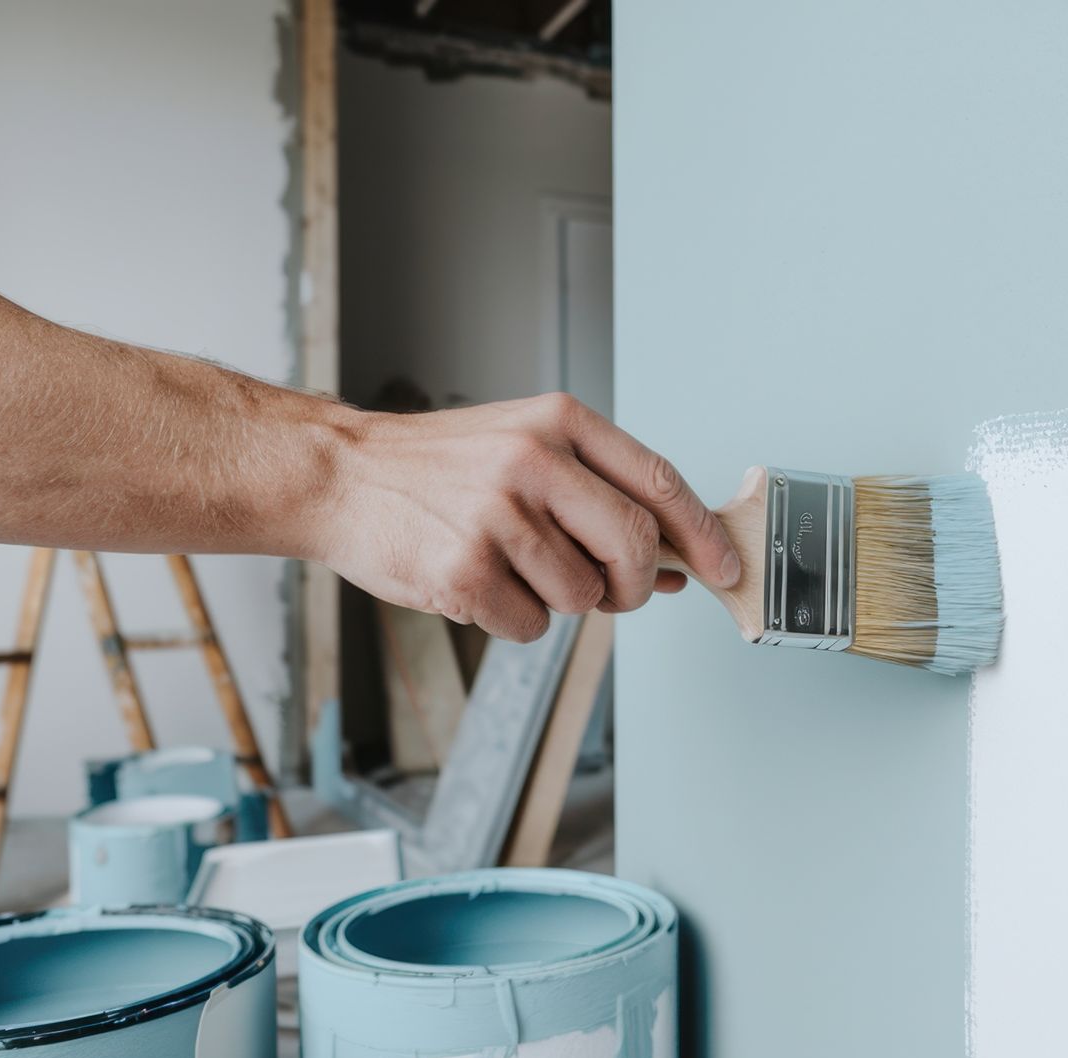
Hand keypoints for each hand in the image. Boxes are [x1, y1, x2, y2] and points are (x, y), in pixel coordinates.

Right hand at [310, 392, 740, 641]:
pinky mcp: (463, 571)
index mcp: (558, 422)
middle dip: (635, 585)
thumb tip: (678, 562)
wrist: (341, 476)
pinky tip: (478, 584)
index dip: (702, 534)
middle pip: (632, 546)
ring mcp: (496, 517)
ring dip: (557, 601)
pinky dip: (513, 620)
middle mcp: (532, 462)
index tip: (726, 569)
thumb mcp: (524, 447)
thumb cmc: (438, 468)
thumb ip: (600, 494)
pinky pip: (530, 626)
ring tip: (509, 566)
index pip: (659, 482)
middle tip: (616, 592)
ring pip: (581, 596)